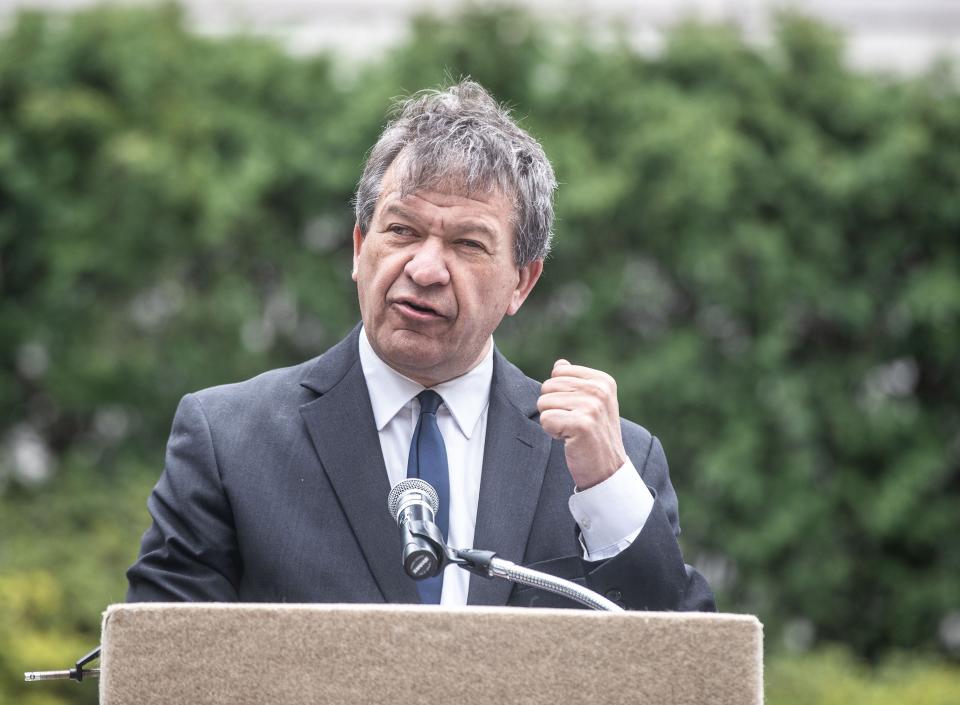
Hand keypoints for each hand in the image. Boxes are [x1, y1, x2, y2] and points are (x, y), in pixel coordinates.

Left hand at [537, 359, 627, 489]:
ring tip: (572, 431)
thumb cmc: (595, 435)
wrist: (607, 469)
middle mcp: (599, 390)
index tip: (576, 410)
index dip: (559, 393)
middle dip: (553, 407)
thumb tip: (560, 363)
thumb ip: (575, 381)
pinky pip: (545, 419)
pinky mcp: (582, 424)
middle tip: (572, 423)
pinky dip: (552, 432)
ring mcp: (592, 406)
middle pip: (548, 386)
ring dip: (552, 421)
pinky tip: (569, 440)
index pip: (558, 372)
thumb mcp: (591, 403)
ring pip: (544, 403)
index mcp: (603, 381)